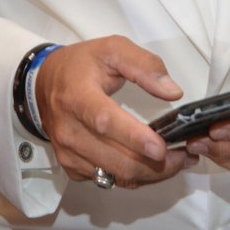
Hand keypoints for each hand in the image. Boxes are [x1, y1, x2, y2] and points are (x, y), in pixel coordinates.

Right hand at [34, 36, 196, 187]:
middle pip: (115, 159)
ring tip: (176, 161)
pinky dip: (134, 177)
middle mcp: (68, 130)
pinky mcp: (72, 167)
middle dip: (155, 165)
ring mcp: (68, 153)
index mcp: (77, 96)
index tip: (161, 147)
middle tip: (185, 156)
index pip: (104, 121)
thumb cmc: (81, 65)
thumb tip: (173, 92)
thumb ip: (144, 65)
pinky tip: (150, 164)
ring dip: (151, 174)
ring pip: (116, 176)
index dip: (133, 137)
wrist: (45, 83)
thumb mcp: (112, 49)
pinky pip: (109, 181)